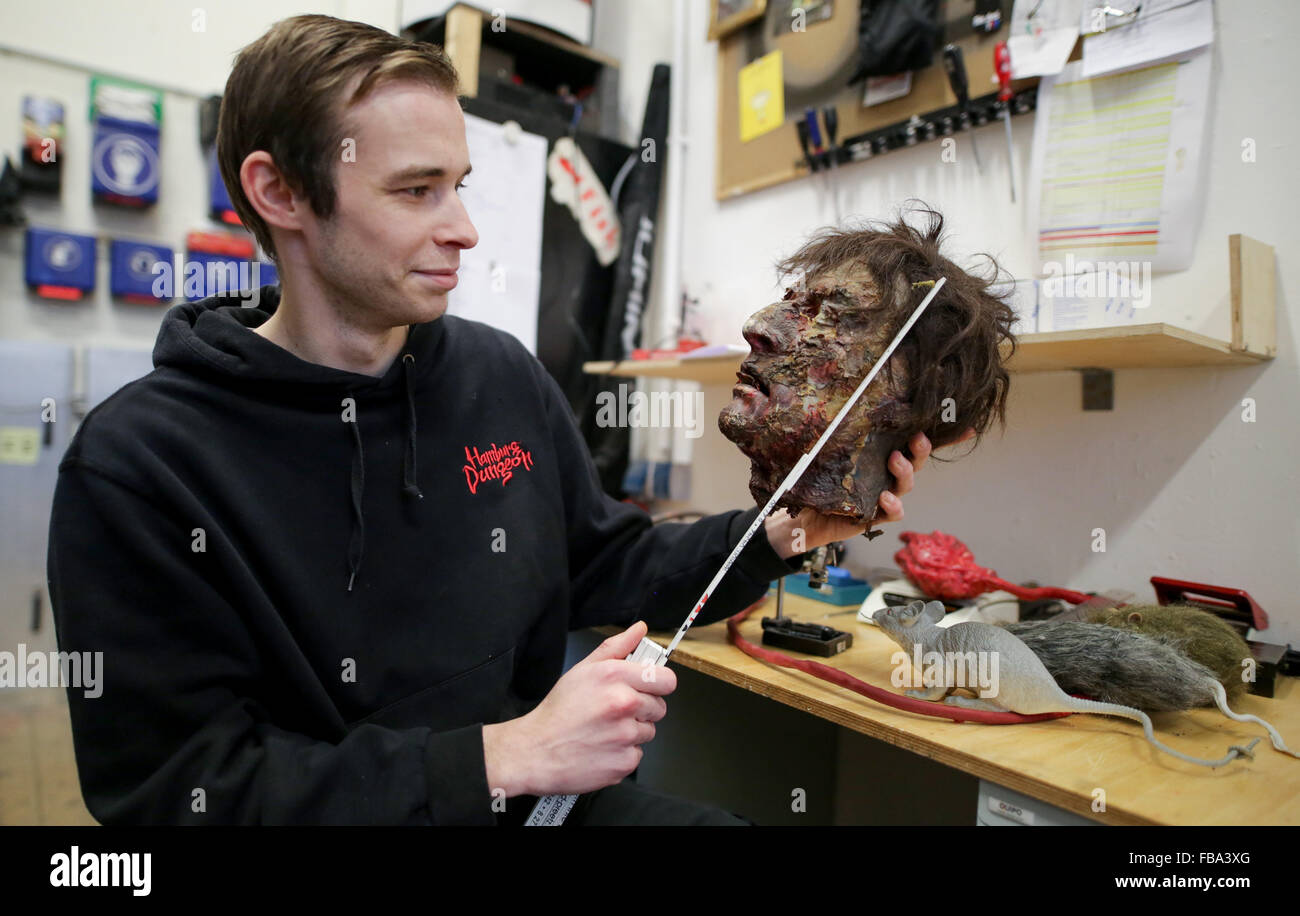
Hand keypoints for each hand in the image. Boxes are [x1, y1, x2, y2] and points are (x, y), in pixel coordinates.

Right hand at [482, 621, 675, 797]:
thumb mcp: (583, 669)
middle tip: (615, 711)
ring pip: (648, 732)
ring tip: (605, 730)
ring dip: (632, 732)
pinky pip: (637, 754)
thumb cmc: (558, 711)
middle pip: (659, 707)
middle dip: (643, 709)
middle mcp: (623, 704)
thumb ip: (616, 647)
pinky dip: (623, 753)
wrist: (536, 751)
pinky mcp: (624, 762)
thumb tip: (640, 629)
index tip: (649, 688)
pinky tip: (603, 747)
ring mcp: (625, 735)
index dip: (658, 684)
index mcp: (615, 677)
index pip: (666, 680)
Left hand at [764, 429, 973, 557]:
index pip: (918, 441)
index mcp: (885, 452)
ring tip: (895, 460)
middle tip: (916, 438)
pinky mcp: (877, 514)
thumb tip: (843, 398)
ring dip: (905, 471)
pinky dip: (893, 504)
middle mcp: (890, 472)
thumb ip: (843, 430)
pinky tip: (885, 496)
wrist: (806, 512)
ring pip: (907, 482)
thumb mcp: (831, 448)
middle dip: (921, 448)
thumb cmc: (820, 475)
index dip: (946, 435)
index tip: (966, 425)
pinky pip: (893, 511)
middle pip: (917, 458)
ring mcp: (886, 492)